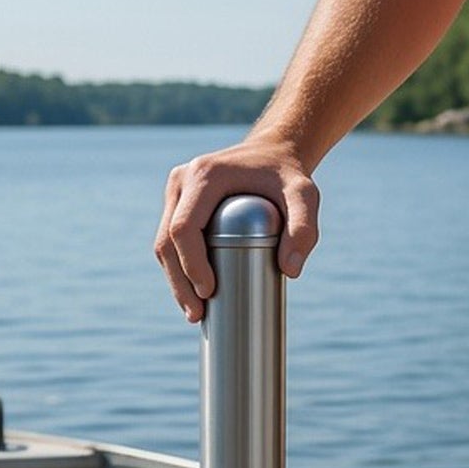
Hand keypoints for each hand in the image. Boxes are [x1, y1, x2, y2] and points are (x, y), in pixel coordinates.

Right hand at [155, 134, 319, 321]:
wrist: (273, 153)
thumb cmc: (288, 175)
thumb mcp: (305, 196)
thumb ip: (304, 228)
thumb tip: (290, 270)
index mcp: (204, 176)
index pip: (184, 227)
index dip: (191, 265)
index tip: (208, 293)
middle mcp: (182, 179)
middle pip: (167, 240)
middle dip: (179, 282)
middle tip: (198, 314)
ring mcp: (177, 191)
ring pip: (164, 243)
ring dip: (174, 281)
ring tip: (194, 312)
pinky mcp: (179, 202)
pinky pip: (170, 240)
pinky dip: (177, 270)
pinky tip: (189, 293)